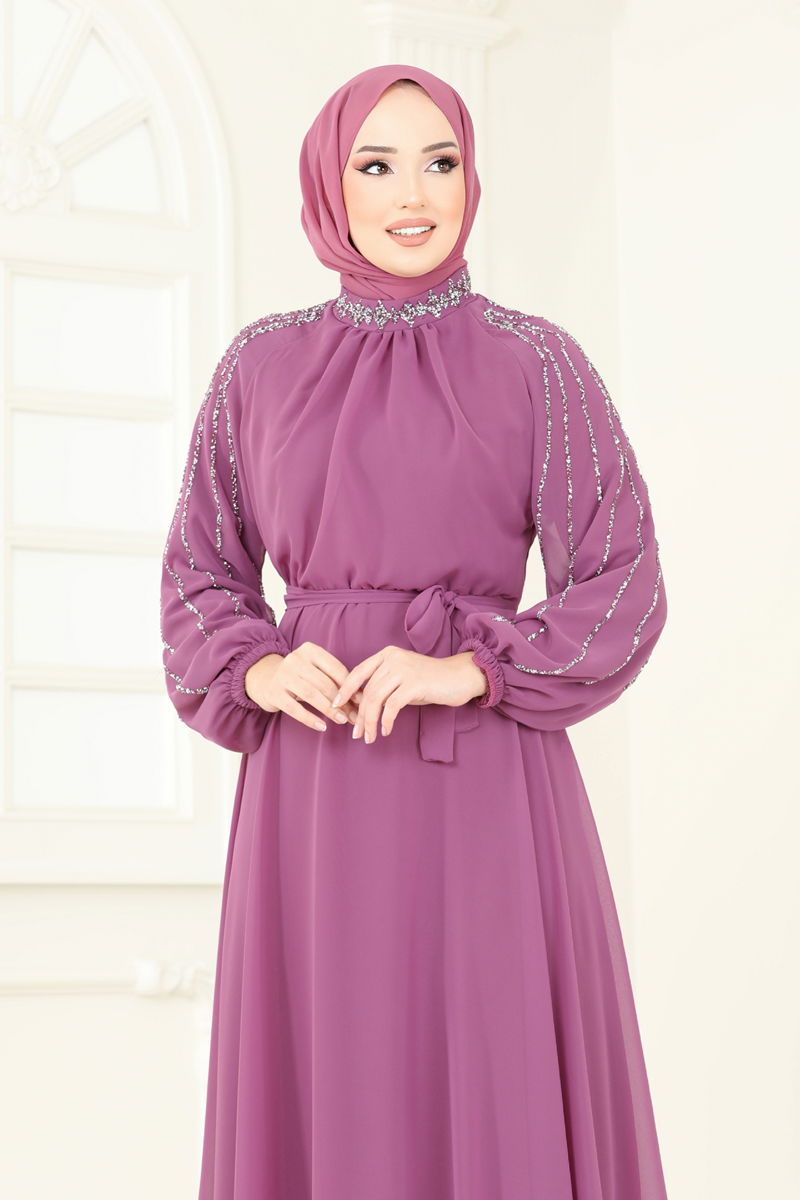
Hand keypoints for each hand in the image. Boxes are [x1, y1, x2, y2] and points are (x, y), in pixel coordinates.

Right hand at [244, 643, 363, 732]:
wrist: (264, 678)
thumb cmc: (299, 677)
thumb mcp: (314, 671)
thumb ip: (334, 681)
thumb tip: (360, 701)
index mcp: (310, 650)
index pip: (335, 668)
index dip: (350, 686)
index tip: (361, 701)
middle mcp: (295, 660)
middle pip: (324, 683)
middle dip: (342, 701)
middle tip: (353, 715)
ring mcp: (283, 676)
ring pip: (311, 694)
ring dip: (329, 710)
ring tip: (342, 720)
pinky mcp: (274, 693)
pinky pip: (295, 708)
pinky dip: (310, 719)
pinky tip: (322, 727)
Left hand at [331, 647, 486, 742]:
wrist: (460, 677)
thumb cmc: (430, 681)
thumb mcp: (402, 678)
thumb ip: (383, 685)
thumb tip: (361, 704)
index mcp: (386, 654)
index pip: (357, 672)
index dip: (344, 690)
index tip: (336, 706)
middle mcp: (393, 659)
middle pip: (367, 690)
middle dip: (359, 715)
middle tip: (356, 733)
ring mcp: (404, 670)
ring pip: (376, 699)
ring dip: (370, 721)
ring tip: (368, 737)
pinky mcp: (414, 684)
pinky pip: (392, 706)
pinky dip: (386, 721)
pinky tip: (386, 730)